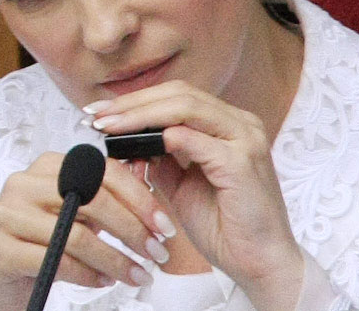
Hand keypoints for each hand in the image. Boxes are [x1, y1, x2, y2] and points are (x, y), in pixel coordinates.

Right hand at [0, 152, 174, 310]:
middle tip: (156, 253)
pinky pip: (57, 262)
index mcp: (46, 165)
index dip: (138, 197)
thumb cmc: (40, 240)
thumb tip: (149, 182)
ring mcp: (8, 214)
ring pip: (78, 235)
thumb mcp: (74, 212)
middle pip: (93, 200)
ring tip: (138, 274)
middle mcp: (24, 183)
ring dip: (116, 259)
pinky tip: (105, 281)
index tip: (162, 224)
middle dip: (133, 230)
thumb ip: (104, 196)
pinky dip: (89, 275)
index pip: (101, 171)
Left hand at [87, 81, 303, 307]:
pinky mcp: (243, 162)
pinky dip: (168, 138)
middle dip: (133, 104)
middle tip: (97, 117)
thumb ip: (160, 157)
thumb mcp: (181, 185)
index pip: (177, 95)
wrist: (260, 264)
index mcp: (227, 124)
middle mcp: (240, 123)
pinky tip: (141, 146)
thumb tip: (127, 140)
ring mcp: (245, 139)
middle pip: (179, 94)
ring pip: (187, 108)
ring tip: (110, 127)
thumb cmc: (225, 225)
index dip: (137, 100)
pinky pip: (199, 141)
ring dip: (142, 116)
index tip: (100, 112)